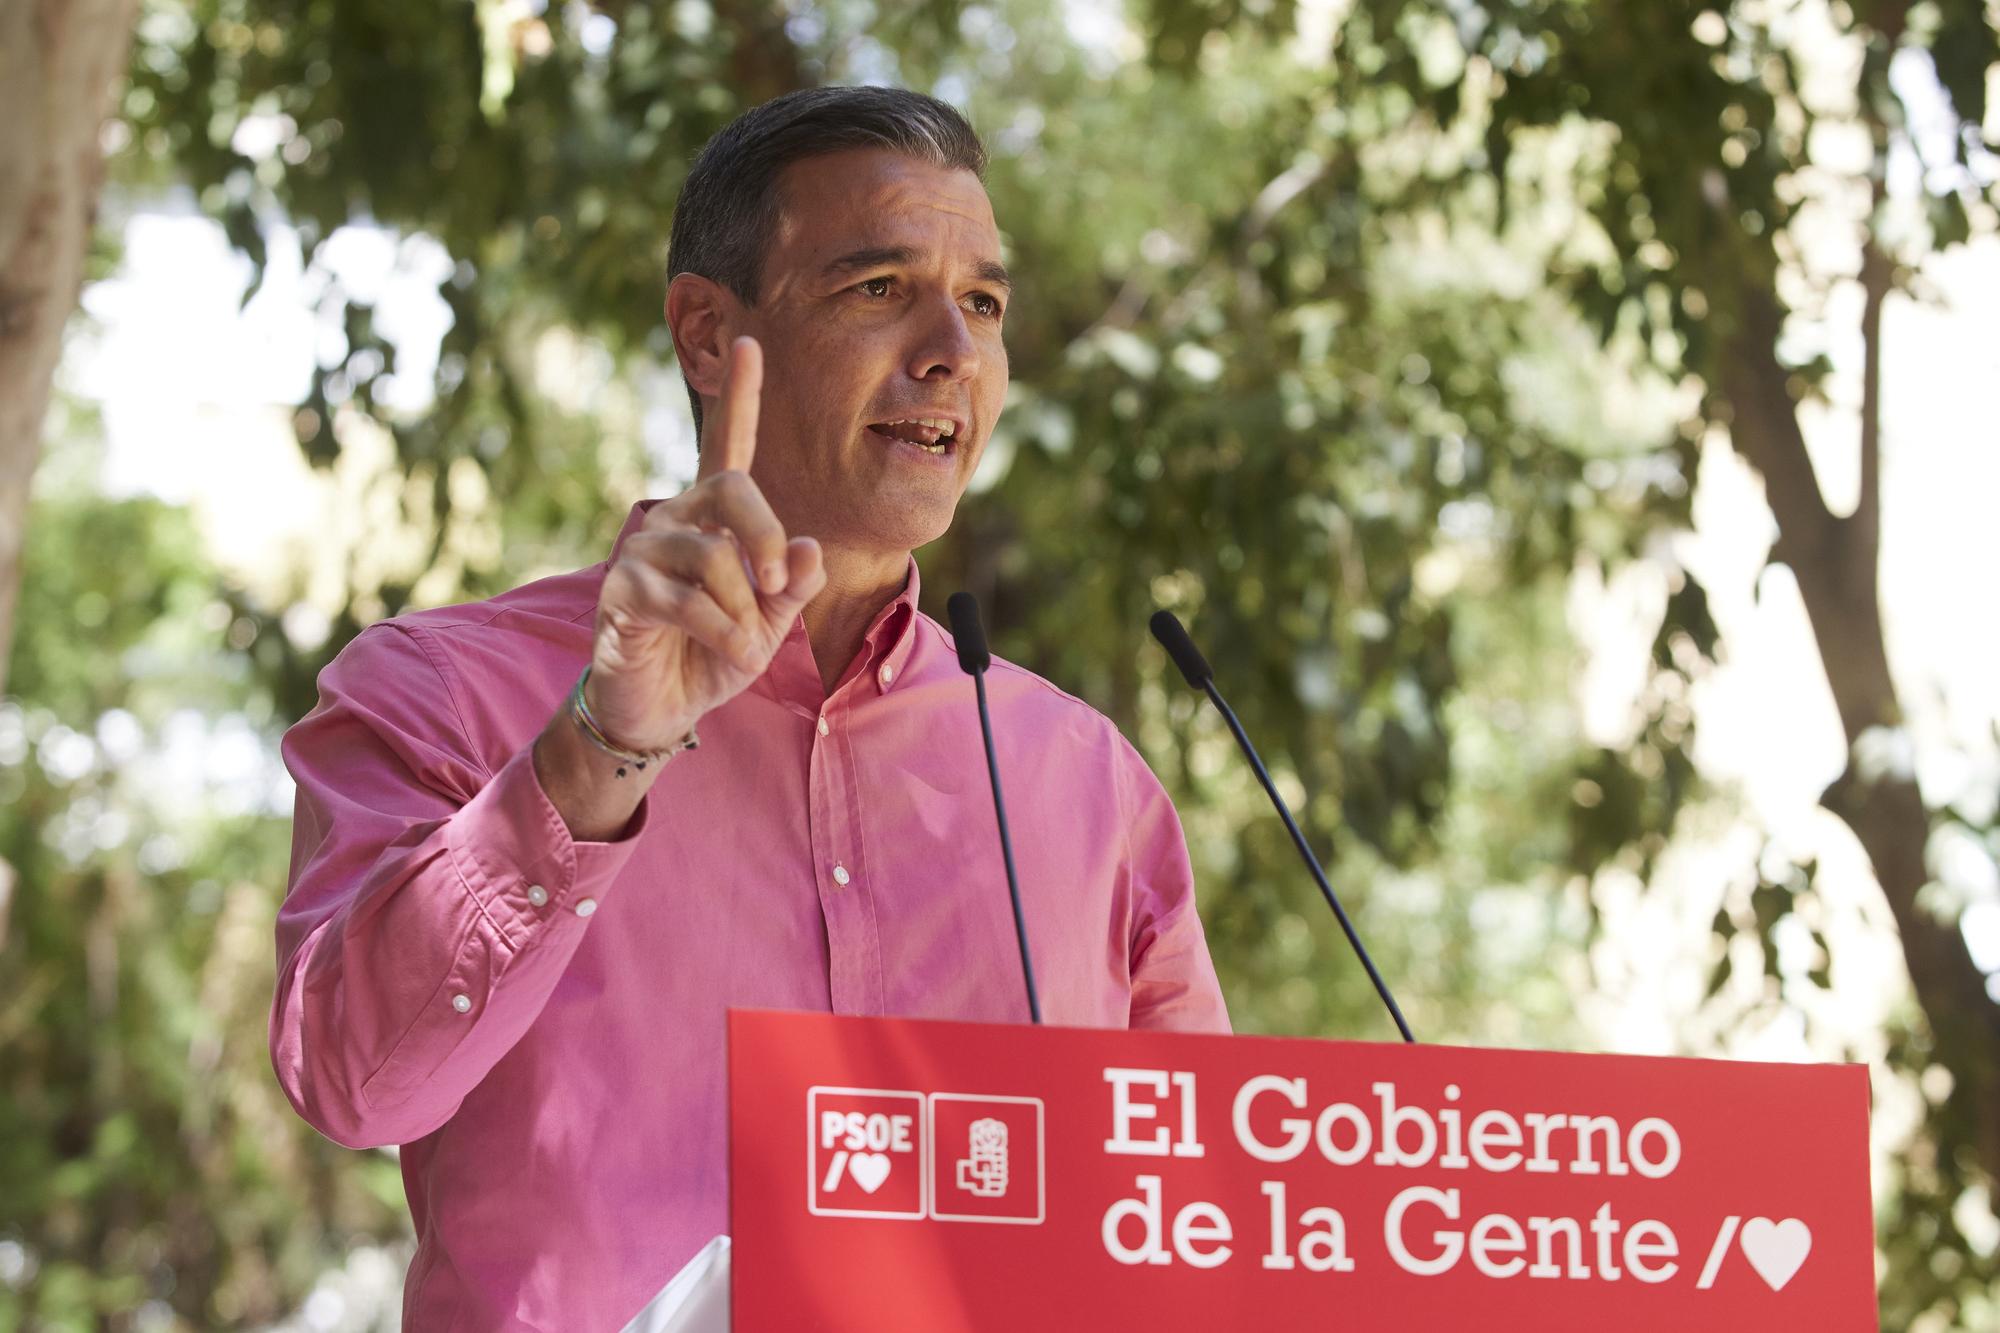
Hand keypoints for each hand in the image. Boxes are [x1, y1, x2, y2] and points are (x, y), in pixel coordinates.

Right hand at [584, 335, 825, 750]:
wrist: (661, 708)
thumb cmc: (715, 653)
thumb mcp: (770, 620)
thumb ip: (792, 583)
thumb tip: (807, 547)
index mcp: (713, 519)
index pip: (726, 446)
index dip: (740, 396)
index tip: (749, 341)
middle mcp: (675, 520)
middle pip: (734, 488)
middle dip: (767, 536)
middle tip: (780, 585)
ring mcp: (642, 550)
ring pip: (714, 556)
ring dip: (744, 607)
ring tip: (744, 642)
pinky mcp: (621, 589)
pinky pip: (689, 600)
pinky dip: (723, 631)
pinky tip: (727, 651)